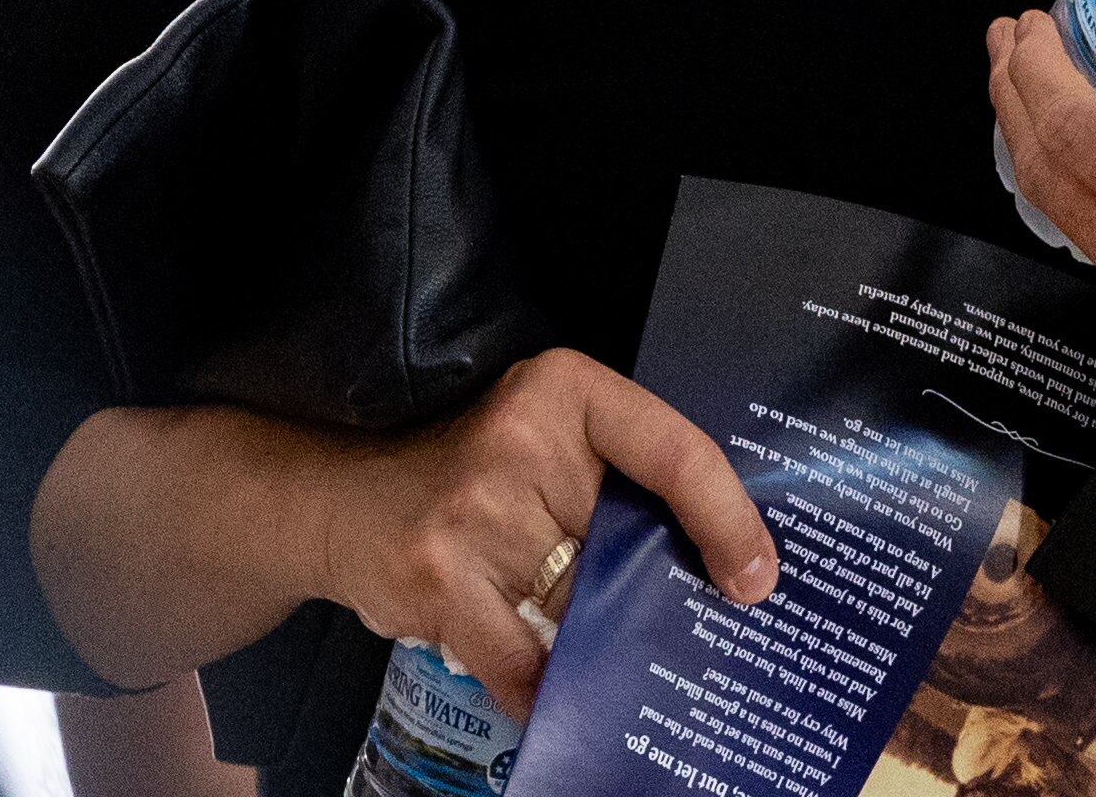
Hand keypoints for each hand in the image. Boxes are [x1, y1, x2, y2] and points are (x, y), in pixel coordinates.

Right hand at [310, 349, 777, 716]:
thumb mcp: (541, 435)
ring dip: (600, 640)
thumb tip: (712, 558)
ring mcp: (476, 512)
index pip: (675, 451)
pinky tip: (564, 705)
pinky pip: (522, 660)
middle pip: (628, 544)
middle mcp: (520, 440)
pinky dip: (548, 691)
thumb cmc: (467, 469)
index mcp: (564, 389)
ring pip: (580, 606)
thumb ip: (613, 473)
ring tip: (620, 662)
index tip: (756, 578)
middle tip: (687, 630)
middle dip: (652, 593)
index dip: (728, 520)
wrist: (340, 498)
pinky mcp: (440, 579)